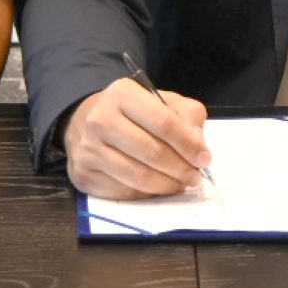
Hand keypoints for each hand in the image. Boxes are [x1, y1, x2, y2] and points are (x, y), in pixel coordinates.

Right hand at [63, 77, 210, 198]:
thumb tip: (198, 149)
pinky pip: (123, 191)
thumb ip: (187, 117)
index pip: (163, 122)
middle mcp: (100, 119)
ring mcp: (88, 148)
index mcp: (122, 93)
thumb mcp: (161, 101)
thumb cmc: (132, 113)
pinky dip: (146, 194)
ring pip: (137, 176)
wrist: (86, 121)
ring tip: (180, 183)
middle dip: (180, 168)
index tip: (204, 159)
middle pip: (151, 152)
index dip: (188, 144)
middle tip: (195, 177)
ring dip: (166, 185)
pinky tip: (156, 186)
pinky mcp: (83, 173)